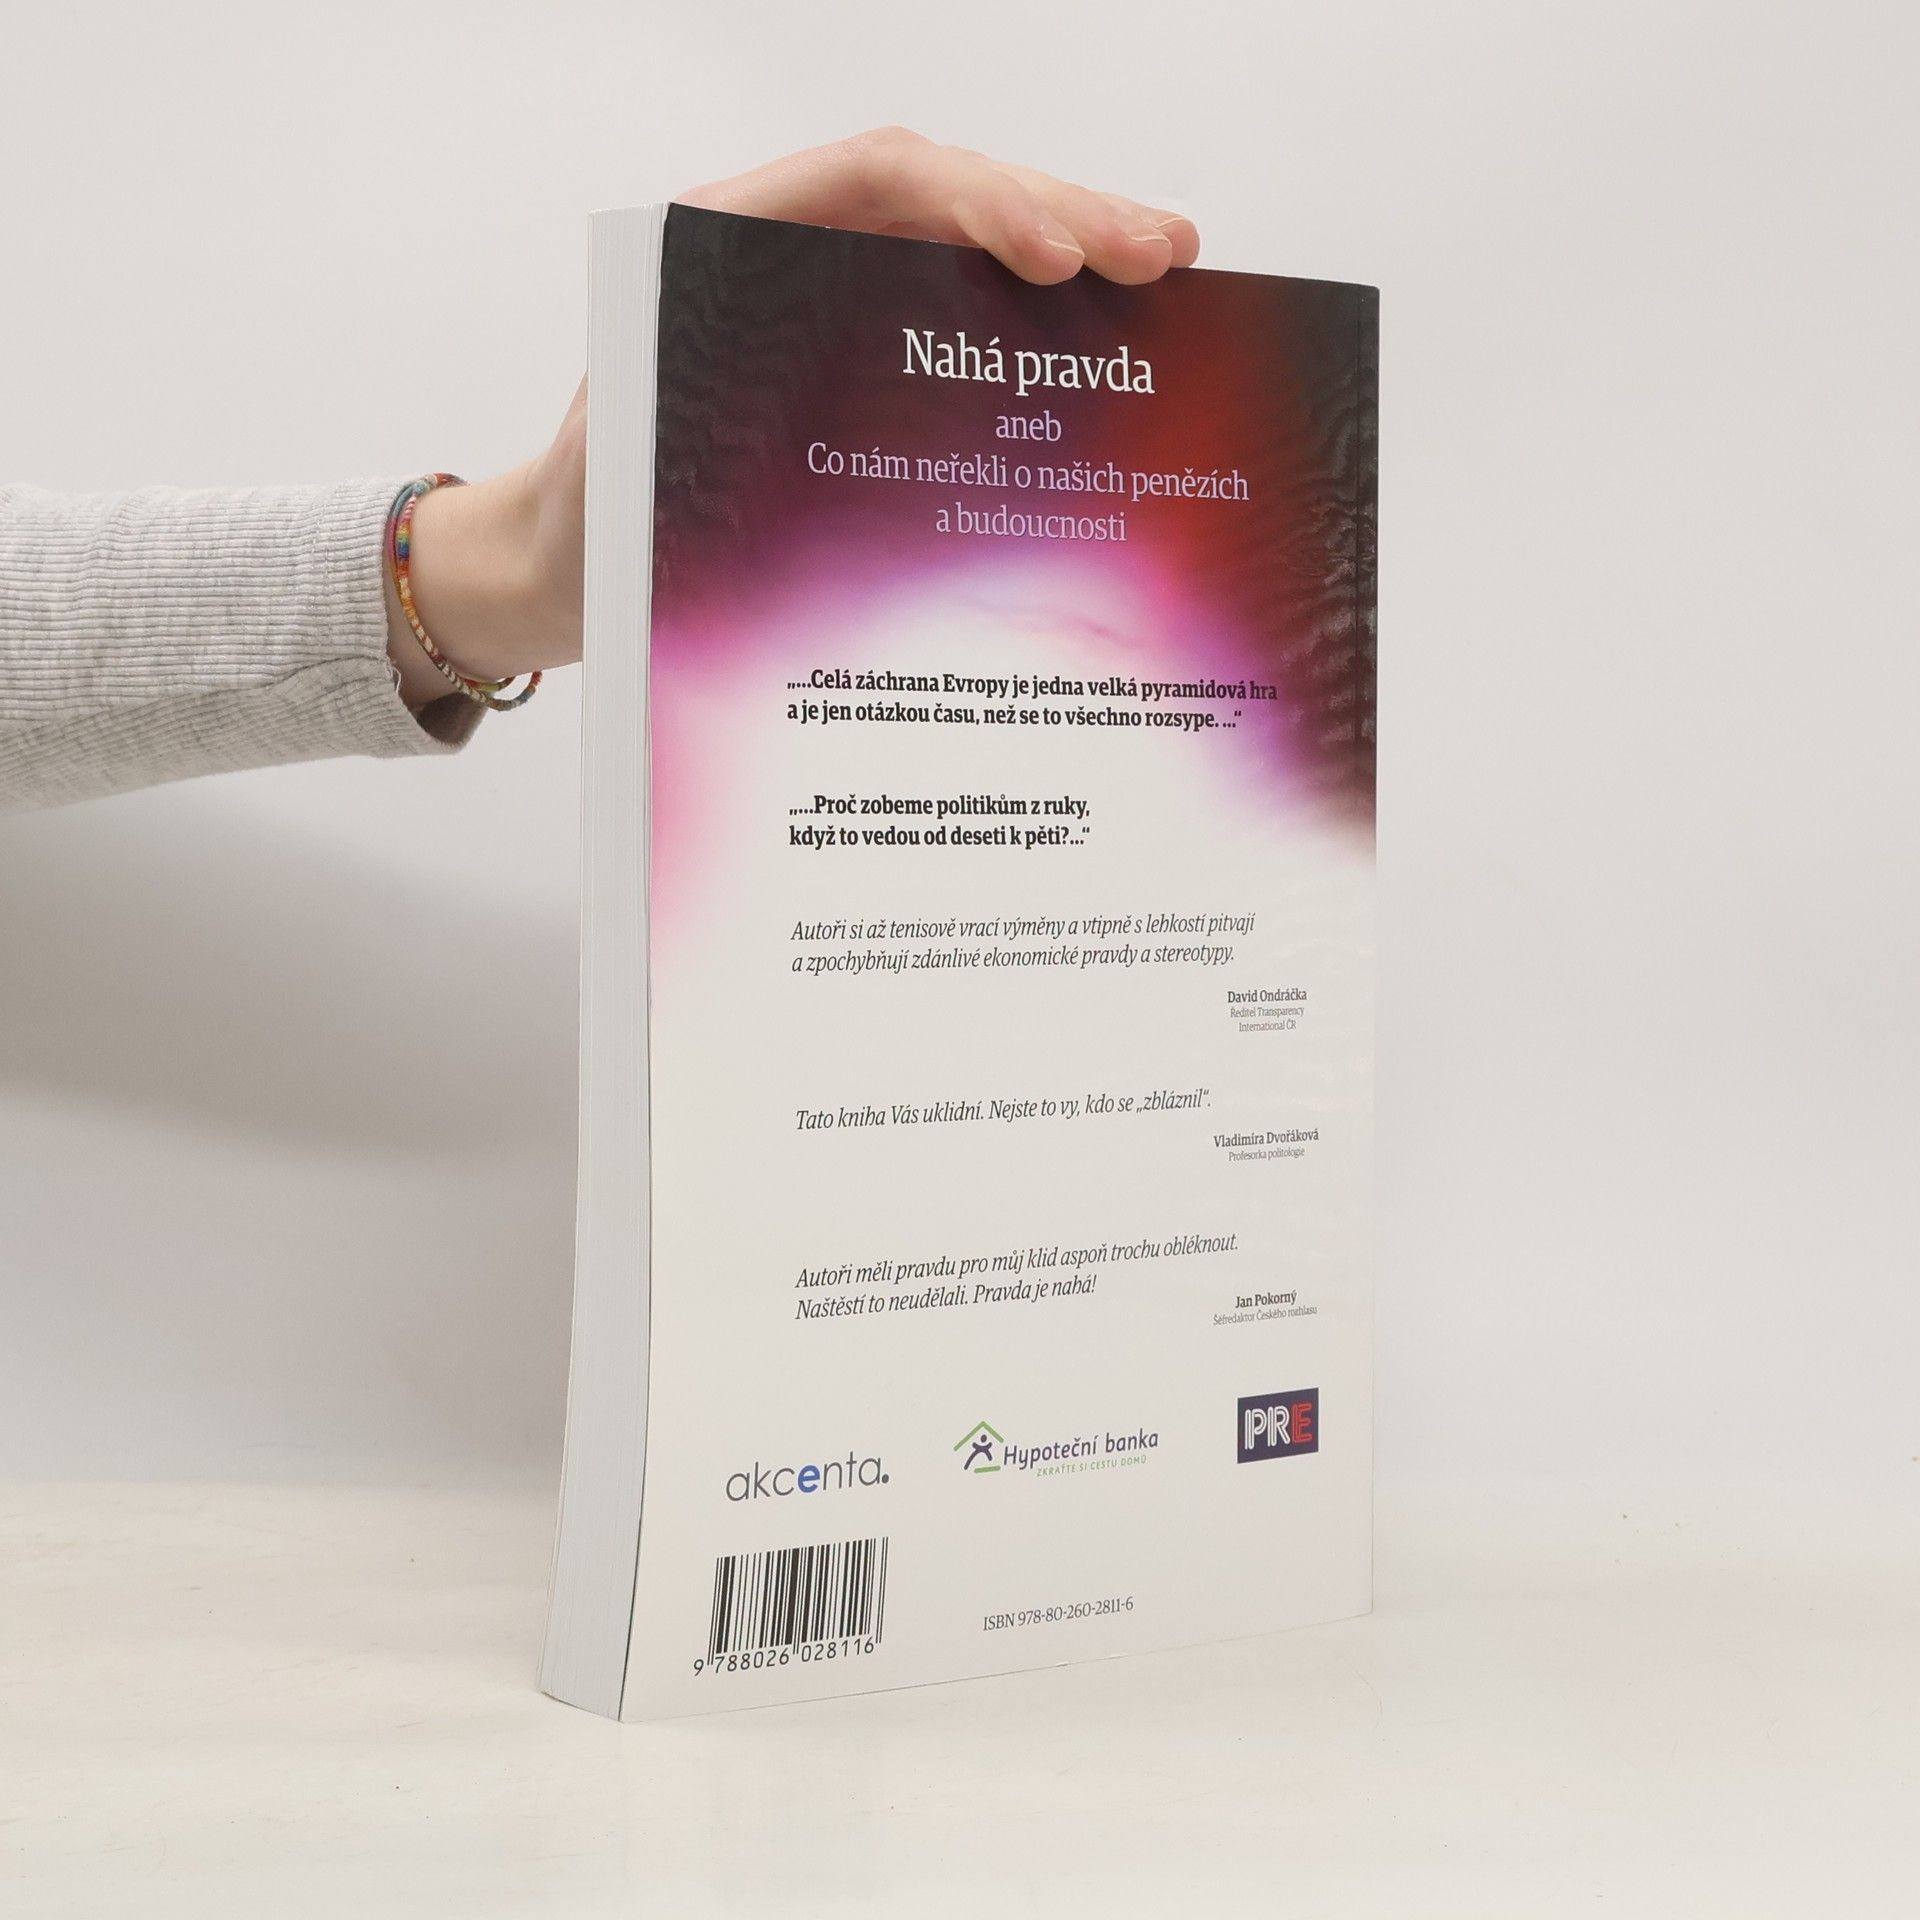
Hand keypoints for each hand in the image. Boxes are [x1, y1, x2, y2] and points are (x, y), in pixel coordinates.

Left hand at [392, 130, 1200, 705]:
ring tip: (1164, 268)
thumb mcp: (639, 464)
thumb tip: (829, 420)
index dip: (979, 204)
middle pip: (942, 197)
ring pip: (962, 248)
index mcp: (723, 242)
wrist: (566, 574)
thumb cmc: (593, 525)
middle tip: (1163, 255)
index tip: (1058, 261)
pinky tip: (1101, 332)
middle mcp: (783, 250)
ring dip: (1068, 249)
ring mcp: (827, 300)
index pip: (876, 180)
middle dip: (1060, 213)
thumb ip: (713, 417)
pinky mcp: (855, 358)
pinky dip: (1031, 322)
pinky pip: (954, 317)